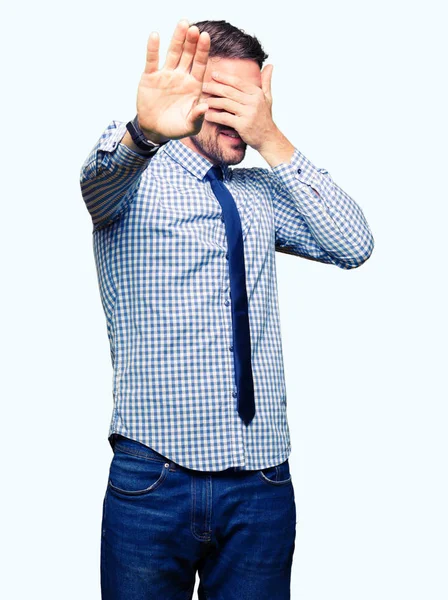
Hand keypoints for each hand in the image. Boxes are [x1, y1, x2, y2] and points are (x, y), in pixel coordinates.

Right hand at [136, 19, 210, 140]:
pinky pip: (152, 60)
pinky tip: (155, 35)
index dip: (203, 51)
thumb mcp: (190, 126)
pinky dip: (153, 48)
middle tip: (194, 28)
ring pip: (173, 53)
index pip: (200, 65)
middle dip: (191, 41)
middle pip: (188, 55)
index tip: (206, 37)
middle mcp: (181, 77)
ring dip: (177, 39)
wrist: (155, 130)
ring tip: (182, 24)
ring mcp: (166, 75)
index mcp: (193, 85)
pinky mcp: (151, 77)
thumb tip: (205, 107)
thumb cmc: (176, 128)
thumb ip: (197, 117)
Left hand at [202, 66, 277, 150]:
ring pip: (226, 104)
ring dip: (213, 102)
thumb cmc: (265, 118)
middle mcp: (253, 102)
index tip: (213, 75)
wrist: (268, 138)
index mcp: (257, 93)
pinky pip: (225, 118)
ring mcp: (248, 113)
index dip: (225, 78)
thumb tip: (270, 65)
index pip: (238, 82)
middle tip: (204, 86)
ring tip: (204, 101)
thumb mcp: (268, 98)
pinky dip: (214, 116)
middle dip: (215, 88)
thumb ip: (266, 82)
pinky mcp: (242, 125)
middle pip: (229, 92)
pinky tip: (207, 115)